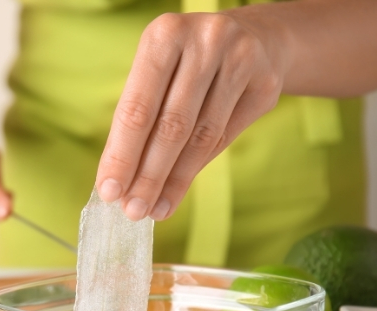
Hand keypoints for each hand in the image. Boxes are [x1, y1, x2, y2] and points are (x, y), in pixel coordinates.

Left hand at [95, 11, 287, 220]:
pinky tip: (176, 194)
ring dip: (172, 181)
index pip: (137, 107)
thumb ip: (138, 119)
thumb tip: (117, 180)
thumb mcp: (158, 74)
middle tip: (132, 210)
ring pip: (201, 137)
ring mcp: (240, 59)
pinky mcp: (266, 83)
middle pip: (171, 125)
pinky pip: (225, 138)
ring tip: (152, 209)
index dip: (122, 154)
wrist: (258, 39)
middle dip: (148, 175)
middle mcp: (205, 41)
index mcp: (165, 34)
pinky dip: (196, 171)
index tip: (110, 191)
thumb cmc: (189, 63)